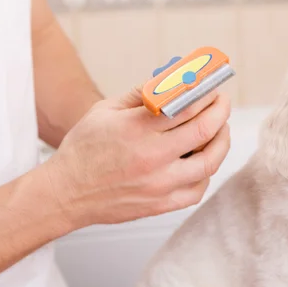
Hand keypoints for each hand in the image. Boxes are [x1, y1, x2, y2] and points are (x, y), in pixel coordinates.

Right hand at [43, 86, 230, 228]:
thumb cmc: (83, 150)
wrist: (65, 193)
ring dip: (221, 142)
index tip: (212, 89)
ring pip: (209, 163)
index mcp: (137, 129)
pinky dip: (206, 173)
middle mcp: (152, 157)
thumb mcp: (105, 110)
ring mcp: (159, 184)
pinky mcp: (160, 205)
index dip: (206, 95)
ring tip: (220, 130)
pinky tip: (203, 161)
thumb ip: (141, 94)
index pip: (187, 106)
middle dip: (221, 113)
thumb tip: (172, 81)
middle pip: (205, 131)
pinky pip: (197, 190)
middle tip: (222, 104)